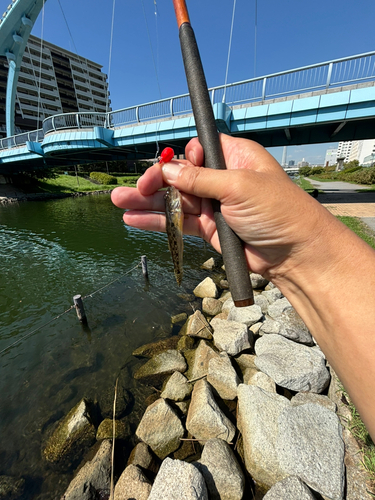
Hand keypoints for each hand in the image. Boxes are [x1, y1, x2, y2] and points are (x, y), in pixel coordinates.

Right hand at [111, 134, 327, 279]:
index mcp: (234, 158)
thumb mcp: (238, 186)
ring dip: (147, 202)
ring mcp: (213, 205)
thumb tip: (169, 169)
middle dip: (153, 181)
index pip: (197, 150)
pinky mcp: (208, 229)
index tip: (166, 169)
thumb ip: (200, 178)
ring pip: (174, 200)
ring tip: (119, 202)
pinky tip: (133, 220)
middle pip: (179, 176)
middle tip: (131, 190)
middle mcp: (221, 180)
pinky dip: (157, 222)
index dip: (178, 159)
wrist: (294, 253)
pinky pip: (177, 223)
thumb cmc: (277, 210)